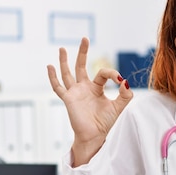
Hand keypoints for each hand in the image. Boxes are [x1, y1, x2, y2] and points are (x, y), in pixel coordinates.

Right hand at [47, 37, 132, 165]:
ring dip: (65, 61)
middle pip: (82, 65)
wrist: (94, 136)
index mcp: (96, 88)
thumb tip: (125, 81)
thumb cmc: (105, 123)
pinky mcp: (68, 99)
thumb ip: (125, 94)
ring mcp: (75, 92)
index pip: (103, 73)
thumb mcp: (119, 107)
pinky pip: (58, 87)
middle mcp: (84, 87)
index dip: (112, 74)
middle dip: (83, 52)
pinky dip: (53, 77)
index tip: (120, 80)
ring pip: (68, 73)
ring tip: (63, 48)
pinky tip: (50, 66)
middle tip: (85, 38)